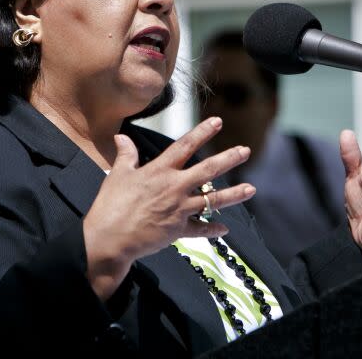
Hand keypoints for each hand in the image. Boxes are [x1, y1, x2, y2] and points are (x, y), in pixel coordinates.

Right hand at [83, 117, 255, 300]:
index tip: (218, 122)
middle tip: (245, 151)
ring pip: (213, 200)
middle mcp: (174, 187)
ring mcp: (179, 209)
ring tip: (251, 189)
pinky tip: (224, 229)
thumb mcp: (117, 175)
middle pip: (208, 170)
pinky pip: (201, 229)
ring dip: (234, 194)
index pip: (185, 146)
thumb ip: (125, 154)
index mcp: (159, 171)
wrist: (110, 239)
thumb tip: (121, 136)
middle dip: (229, 159)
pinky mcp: (178, 230)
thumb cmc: (110, 205)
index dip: (202, 132)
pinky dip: (212, 229)